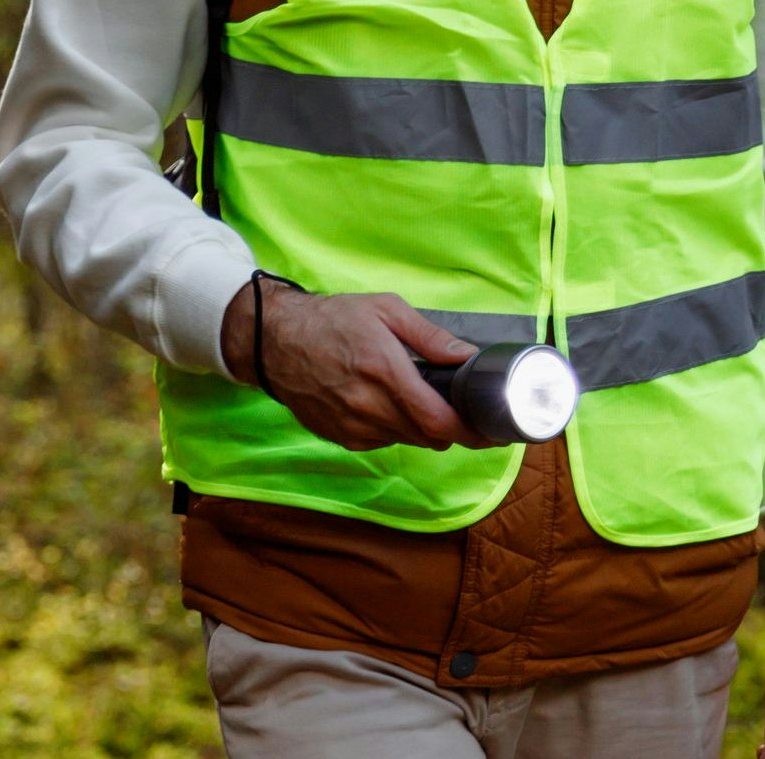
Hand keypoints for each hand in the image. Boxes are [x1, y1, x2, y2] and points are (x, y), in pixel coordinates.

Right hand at [219, 282, 492, 451]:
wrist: (275, 342)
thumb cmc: (333, 319)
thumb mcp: (386, 310)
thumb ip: (430, 337)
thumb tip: (468, 358)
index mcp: (385, 372)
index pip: (438, 420)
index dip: (469, 432)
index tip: (489, 431)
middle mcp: (369, 406)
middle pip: (428, 437)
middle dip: (450, 429)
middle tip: (462, 412)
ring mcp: (353, 427)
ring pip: (406, 441)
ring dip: (422, 429)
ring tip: (421, 402)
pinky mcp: (341, 437)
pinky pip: (382, 442)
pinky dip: (394, 429)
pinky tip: (387, 405)